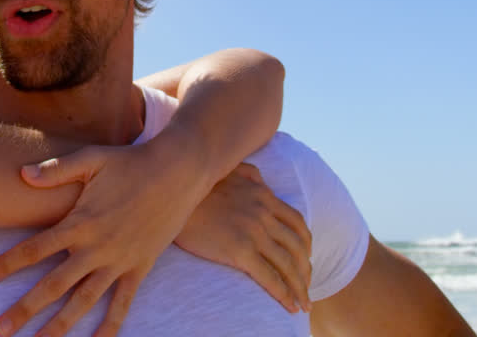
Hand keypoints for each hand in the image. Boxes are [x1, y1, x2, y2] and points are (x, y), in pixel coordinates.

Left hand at [0, 142, 208, 336]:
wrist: (178, 172)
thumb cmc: (131, 162)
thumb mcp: (92, 159)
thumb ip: (57, 170)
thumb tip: (23, 174)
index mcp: (80, 222)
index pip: (35, 249)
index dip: (7, 264)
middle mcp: (97, 248)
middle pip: (54, 285)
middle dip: (25, 309)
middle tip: (2, 329)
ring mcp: (119, 262)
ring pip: (84, 302)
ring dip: (60, 326)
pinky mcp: (139, 268)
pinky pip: (122, 303)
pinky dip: (110, 326)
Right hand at [174, 163, 312, 312]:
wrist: (171, 195)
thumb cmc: (196, 186)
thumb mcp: (230, 170)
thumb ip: (250, 175)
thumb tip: (262, 181)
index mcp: (264, 196)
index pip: (297, 223)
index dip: (305, 245)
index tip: (304, 259)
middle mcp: (264, 213)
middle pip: (297, 248)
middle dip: (305, 271)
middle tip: (305, 287)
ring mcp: (253, 232)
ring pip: (287, 265)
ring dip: (299, 287)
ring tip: (302, 303)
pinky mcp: (239, 250)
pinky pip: (269, 277)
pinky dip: (284, 294)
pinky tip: (289, 306)